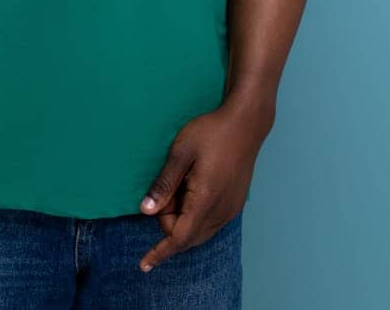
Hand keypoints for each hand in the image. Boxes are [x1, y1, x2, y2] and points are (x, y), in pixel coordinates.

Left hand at [136, 103, 269, 272]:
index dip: (160, 252)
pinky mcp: (235, 205)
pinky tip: (194, 187)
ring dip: (183, 218)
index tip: (144, 265)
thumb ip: (164, 184)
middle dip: (169, 222)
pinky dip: (195, 215)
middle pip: (187, 237)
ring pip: (199, 231)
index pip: (179, 238)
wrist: (246, 124)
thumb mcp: (180, 153)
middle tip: (168, 189)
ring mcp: (231, 210)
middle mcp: (221, 212)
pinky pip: (210, 223)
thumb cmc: (211, 133)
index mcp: (206, 199)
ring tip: (183, 184)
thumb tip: (146, 211)